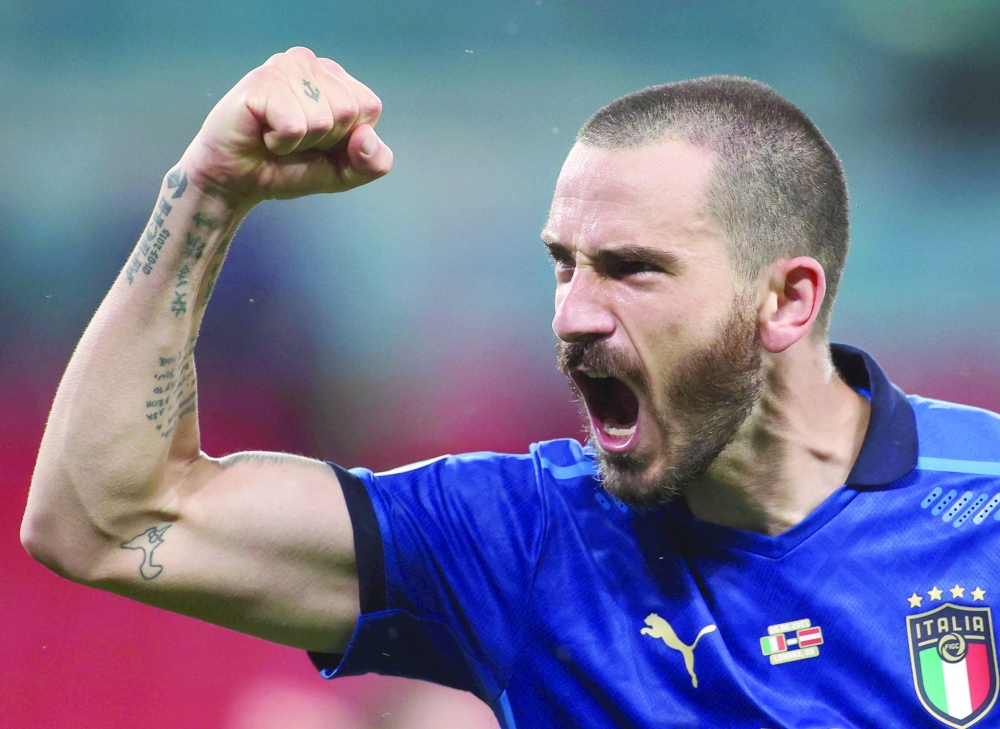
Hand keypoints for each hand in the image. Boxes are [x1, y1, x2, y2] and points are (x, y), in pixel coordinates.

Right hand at [179, 47, 392, 208]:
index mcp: (335, 77)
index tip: (319, 142)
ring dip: (300, 143)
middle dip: (324, 141)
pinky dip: (280, 143)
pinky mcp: (263, 81)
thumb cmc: (288, 167)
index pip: (370, 108)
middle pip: (348, 112)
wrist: (238, 181)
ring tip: (277, 135)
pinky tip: (263, 134)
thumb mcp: (344, 173)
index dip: (348, 139)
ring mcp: (286, 67)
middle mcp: (311, 63)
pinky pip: (295, 126)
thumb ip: (373, 162)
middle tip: (294, 139)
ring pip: (323, 120)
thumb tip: (366, 137)